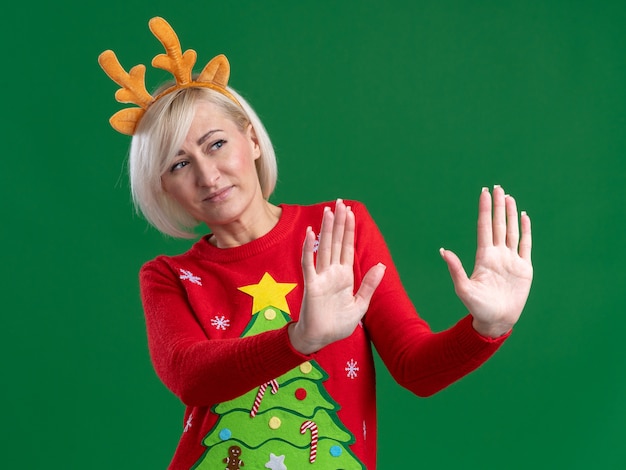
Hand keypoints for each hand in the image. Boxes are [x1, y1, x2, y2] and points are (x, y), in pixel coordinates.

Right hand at [289, 199, 385, 353]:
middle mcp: (333, 273)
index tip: (351, 212)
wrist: (322, 339)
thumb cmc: (338, 324)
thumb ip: (370, 285)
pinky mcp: (311, 285)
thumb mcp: (360, 304)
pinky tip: (311, 233)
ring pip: (324, 247)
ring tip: (328, 211)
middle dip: (339, 222)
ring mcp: (321, 277)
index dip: (349, 230)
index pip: (347, 247)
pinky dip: (309, 248)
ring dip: (326, 229)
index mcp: (345, 276)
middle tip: (340, 202)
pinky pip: (309, 263)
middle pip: (337, 242)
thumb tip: (381, 265)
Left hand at [439, 186, 532, 337]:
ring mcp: (511, 260)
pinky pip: (526, 245)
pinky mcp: (524, 268)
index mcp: (483, 257)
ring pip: (511, 231)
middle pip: (498, 224)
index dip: (484, 209)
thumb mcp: (463, 288)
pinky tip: (524, 217)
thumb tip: (443, 251)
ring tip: (509, 197)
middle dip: (498, 206)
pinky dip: (526, 231)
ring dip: (511, 214)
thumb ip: (455, 269)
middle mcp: (497, 255)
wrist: (496, 321)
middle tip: (498, 187)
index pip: (484, 227)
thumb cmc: (477, 307)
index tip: (484, 192)